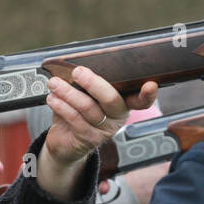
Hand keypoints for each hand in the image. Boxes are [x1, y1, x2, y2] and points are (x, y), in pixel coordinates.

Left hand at [38, 67, 156, 199]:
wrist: (66, 141)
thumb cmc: (78, 111)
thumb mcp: (86, 94)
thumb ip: (88, 81)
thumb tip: (76, 62)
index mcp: (123, 103)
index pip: (141, 100)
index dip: (148, 94)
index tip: (150, 84)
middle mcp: (117, 118)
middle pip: (111, 99)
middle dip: (93, 83)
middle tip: (77, 72)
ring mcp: (104, 131)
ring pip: (89, 108)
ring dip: (68, 93)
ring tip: (55, 84)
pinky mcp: (88, 139)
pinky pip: (75, 119)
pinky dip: (61, 106)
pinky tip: (53, 99)